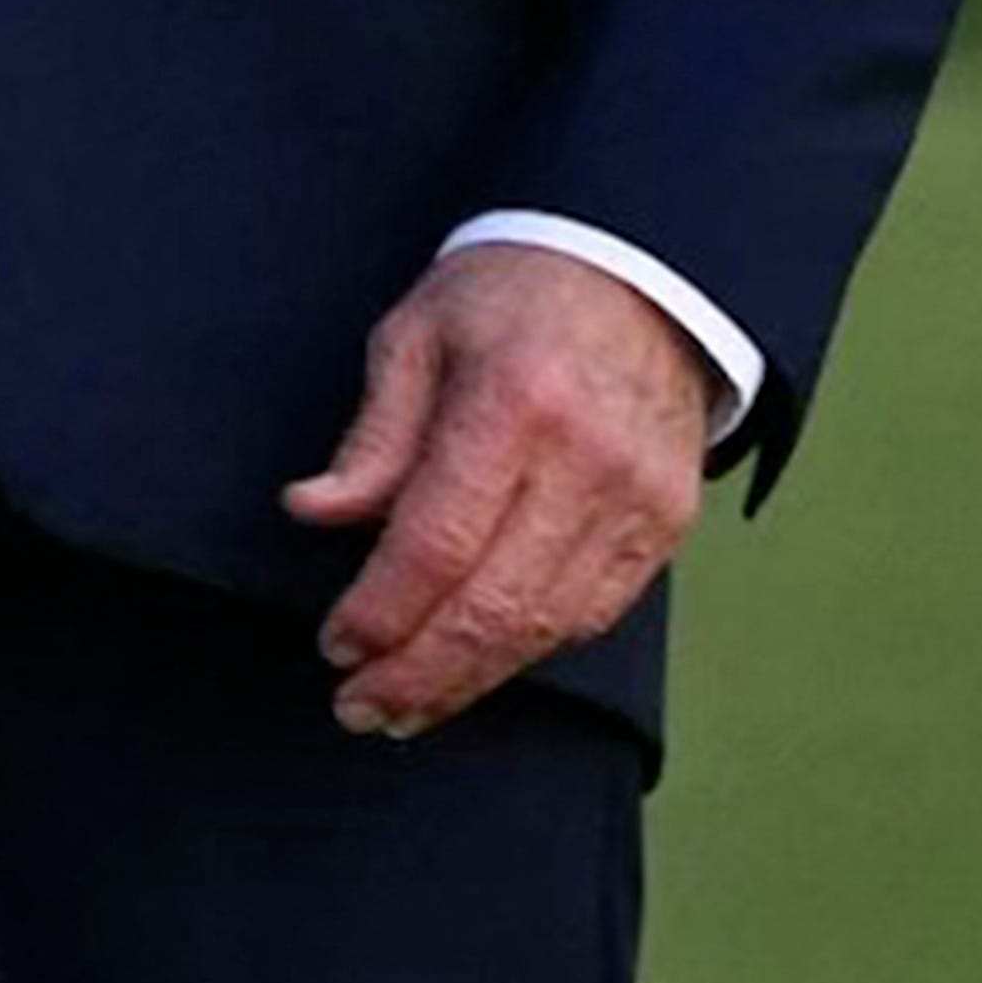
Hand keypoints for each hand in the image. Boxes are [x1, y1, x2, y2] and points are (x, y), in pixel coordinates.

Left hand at [285, 240, 725, 734]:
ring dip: (473, 678)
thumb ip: (372, 434)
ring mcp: (639, 498)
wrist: (642, 274)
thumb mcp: (416, 332)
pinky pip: (596, 612)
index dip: (383, 608)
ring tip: (408, 706)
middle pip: (497, 602)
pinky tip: (479, 666)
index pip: (438, 540)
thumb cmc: (510, 296)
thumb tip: (314, 511)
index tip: (336, 645)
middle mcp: (587, 461)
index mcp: (514, 404)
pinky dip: (532, 649)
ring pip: (550, 623)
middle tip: (361, 707)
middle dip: (421, 670)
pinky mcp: (668, 522)